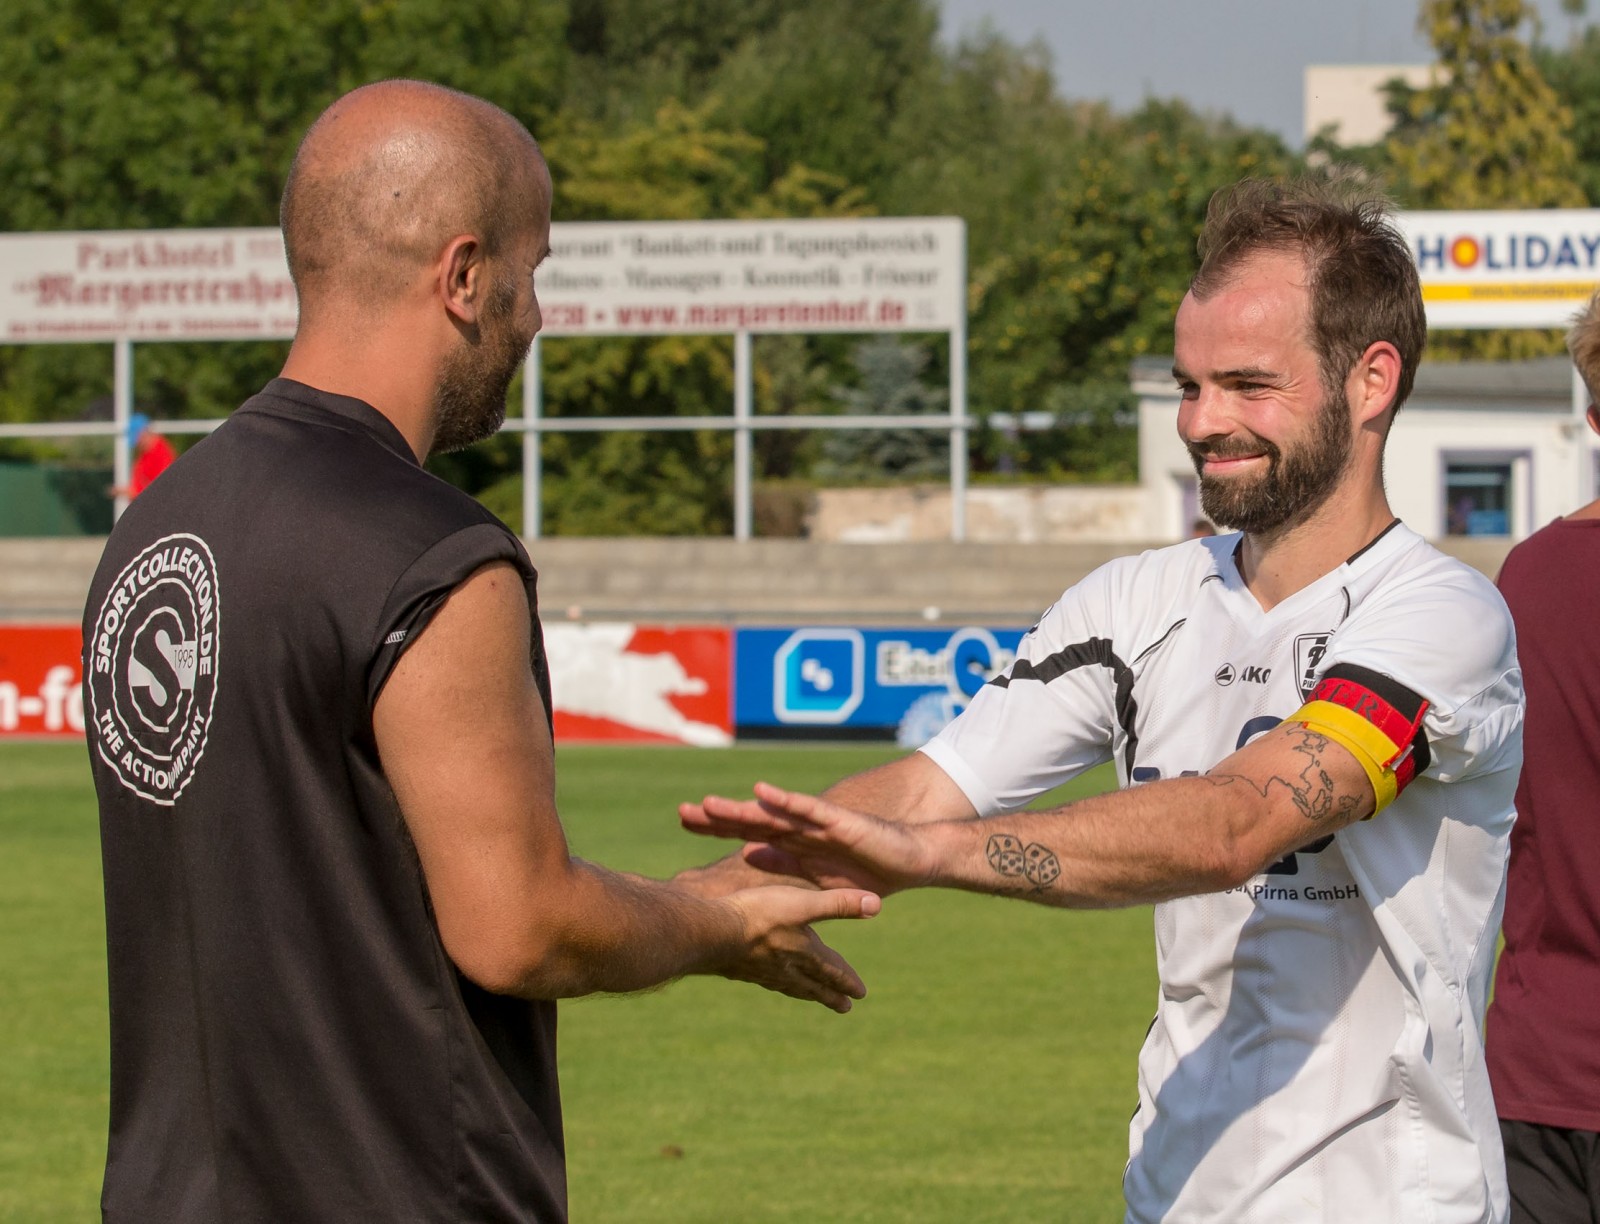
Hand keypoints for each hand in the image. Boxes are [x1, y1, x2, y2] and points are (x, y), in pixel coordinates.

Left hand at [680, 782, 939, 896]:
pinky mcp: (839, 822)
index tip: (684, 824)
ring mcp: (819, 823)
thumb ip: (785, 862)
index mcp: (795, 843)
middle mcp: (801, 828)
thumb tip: (747, 854)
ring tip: (709, 804)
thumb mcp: (819, 875)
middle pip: (752, 820)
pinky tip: (763, 791)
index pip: (749, 833)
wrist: (913, 860)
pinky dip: (785, 800)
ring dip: (741, 809)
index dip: (718, 829)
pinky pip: (808, 809)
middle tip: (681, 813)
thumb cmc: (870, 869)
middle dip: (718, 818)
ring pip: (772, 814)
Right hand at [711, 884, 879, 1012]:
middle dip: (831, 995)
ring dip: (807, 993)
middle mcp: (787, 968)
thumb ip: (838, 904)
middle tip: (845, 1008)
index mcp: (805, 953)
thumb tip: (876, 904)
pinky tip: (771, 980)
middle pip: (815, 986)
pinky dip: (779, 984)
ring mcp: (764, 972)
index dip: (847, 981)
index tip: (860, 994)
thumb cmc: (760, 915)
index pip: (833, 971)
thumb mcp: (804, 904)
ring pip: (792, 986)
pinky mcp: (743, 970)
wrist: (712, 932)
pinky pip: (768, 982)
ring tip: (813, 998)